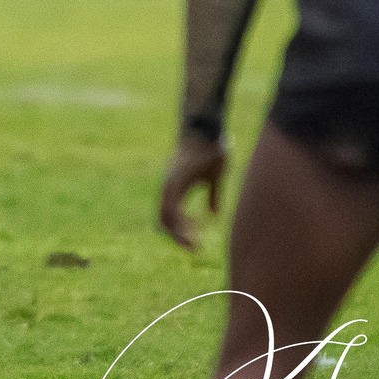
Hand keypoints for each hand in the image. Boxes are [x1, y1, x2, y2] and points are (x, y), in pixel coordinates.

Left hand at [159, 133, 227, 249]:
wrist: (206, 131)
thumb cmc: (211, 151)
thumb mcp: (214, 178)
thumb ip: (213, 196)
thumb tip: (214, 214)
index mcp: (176, 190)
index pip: (170, 218)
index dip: (180, 232)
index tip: (196, 242)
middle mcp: (168, 189)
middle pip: (163, 222)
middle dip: (178, 238)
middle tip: (195, 248)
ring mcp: (169, 185)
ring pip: (166, 217)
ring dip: (179, 233)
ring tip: (194, 243)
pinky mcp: (175, 181)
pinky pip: (173, 207)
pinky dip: (181, 220)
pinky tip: (196, 226)